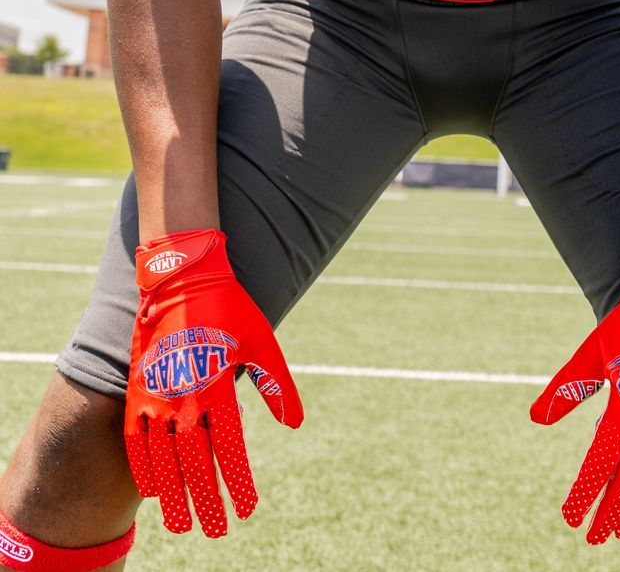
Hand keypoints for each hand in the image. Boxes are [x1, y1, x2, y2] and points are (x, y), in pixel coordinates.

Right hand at [124, 228, 303, 537]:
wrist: (182, 278)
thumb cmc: (229, 309)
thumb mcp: (262, 341)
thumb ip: (277, 385)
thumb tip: (294, 424)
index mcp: (219, 388)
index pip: (231, 451)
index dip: (240, 484)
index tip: (249, 508)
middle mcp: (186, 399)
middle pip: (197, 466)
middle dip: (208, 503)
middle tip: (219, 530)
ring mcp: (157, 397)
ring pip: (164, 462)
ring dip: (175, 497)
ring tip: (185, 525)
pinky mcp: (138, 390)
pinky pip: (136, 441)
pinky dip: (144, 469)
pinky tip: (155, 491)